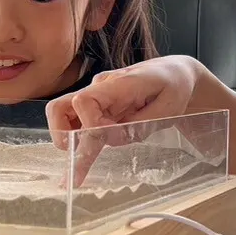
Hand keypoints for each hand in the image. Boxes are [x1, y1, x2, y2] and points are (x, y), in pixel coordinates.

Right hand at [45, 56, 202, 182]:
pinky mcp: (96, 104)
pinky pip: (75, 120)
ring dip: (67, 138)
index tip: (106, 140)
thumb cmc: (174, 89)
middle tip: (75, 159)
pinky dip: (75, 138)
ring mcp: (95, 94)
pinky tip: (87, 153)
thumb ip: (138, 125)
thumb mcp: (167, 109)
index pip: (85, 102)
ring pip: (62, 115)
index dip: (89, 126)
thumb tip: (109, 139)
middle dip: (62, 135)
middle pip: (60, 107)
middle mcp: (100, 87)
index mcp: (119, 83)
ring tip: (83, 160)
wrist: (175, 74)